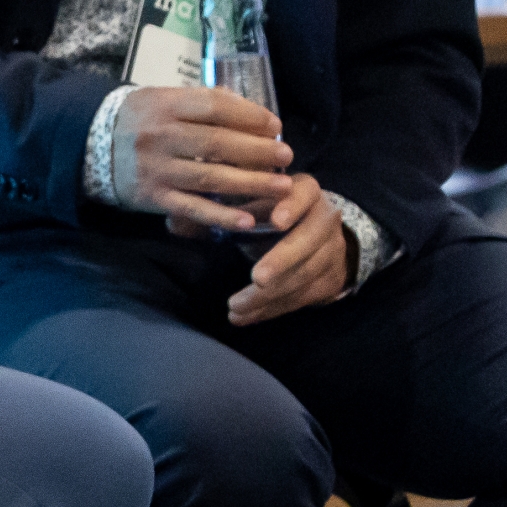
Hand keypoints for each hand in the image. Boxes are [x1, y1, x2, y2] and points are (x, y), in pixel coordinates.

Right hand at [110, 86, 293, 230]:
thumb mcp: (163, 98)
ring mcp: (156, 169)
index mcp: (164, 106)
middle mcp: (159, 136)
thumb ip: (204, 102)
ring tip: (282, 186)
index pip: (214, 107)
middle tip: (287, 156)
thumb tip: (254, 113)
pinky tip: (248, 221)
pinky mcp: (153, 197)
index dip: (249, 116)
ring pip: (210, 178)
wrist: (90, 146)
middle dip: (258, 151)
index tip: (275, 126)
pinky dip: (221, 216)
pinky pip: (192, 208)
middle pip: (217, 144)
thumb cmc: (140, 120)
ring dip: (251, 184)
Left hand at [221, 171, 352, 324]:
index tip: (275, 221)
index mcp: (304, 190)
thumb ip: (215, 207)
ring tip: (236, 307)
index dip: (292, 207)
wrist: (312, 232)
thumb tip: (174, 223)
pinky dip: (273, 309)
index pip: (304, 193)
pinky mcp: (330, 278)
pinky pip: (302, 297)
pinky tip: (246, 317)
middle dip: (282, 261)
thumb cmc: (267, 208)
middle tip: (257, 278)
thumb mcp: (247, 199)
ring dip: (270, 294)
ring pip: (305, 274)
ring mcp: (332, 250)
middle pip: (308, 241)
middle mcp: (324, 218)